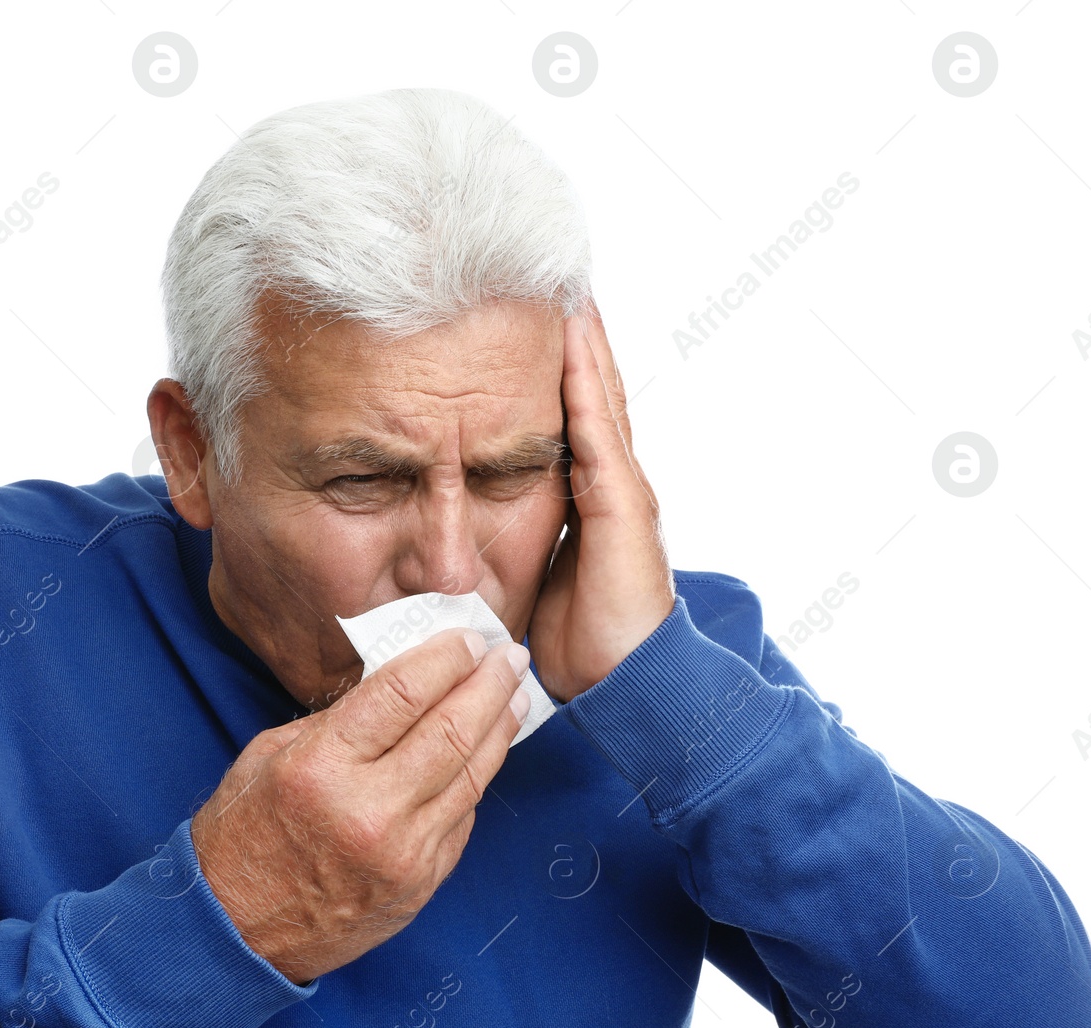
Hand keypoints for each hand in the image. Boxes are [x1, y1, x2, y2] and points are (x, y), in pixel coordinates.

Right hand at [190, 627, 532, 983]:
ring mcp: (402, 853)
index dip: (446, 658)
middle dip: (488, 684)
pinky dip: (477, 777)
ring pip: (472, 774)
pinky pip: (462, 818)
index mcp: (321, 767)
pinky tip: (487, 750)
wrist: (237, 931)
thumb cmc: (244, 835)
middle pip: (451, 729)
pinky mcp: (420, 883)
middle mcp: (368, 810)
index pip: (403, 693)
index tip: (470, 638)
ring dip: (500, 728)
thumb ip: (338, 720)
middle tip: (510, 656)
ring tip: (515, 696)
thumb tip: (400, 682)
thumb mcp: (270, 755)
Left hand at [526, 300, 675, 703]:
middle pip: (593, 396)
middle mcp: (614, 485)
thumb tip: (467, 540)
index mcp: (593, 501)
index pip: (575, 421)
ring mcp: (623, 489)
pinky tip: (573, 338)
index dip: (562, 373)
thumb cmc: (582, 643)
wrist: (623, 681)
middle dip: (578, 341)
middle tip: (556, 282)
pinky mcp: (622, 502)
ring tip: (567, 289)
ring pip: (600, 398)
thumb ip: (519, 549)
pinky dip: (586, 379)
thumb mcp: (538, 582)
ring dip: (584, 342)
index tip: (537, 325)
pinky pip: (598, 428)